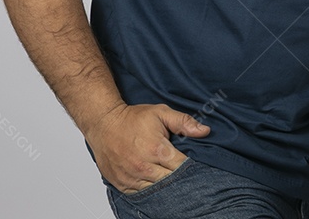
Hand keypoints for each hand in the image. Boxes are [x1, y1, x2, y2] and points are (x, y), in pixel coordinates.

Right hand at [84, 103, 210, 193]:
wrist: (103, 124)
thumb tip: (205, 131)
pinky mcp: (121, 184)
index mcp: (157, 150)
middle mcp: (144, 167)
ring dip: (165, 186)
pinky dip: (149, 190)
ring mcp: (131, 177)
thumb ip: (183, 122)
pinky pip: (140, 194)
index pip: (182, 167)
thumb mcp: (161, 113)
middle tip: (186, 173)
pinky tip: (156, 184)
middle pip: (171, 181)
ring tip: (171, 178)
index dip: (191, 166)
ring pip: (156, 190)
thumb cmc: (132, 118)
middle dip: (180, 178)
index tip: (195, 163)